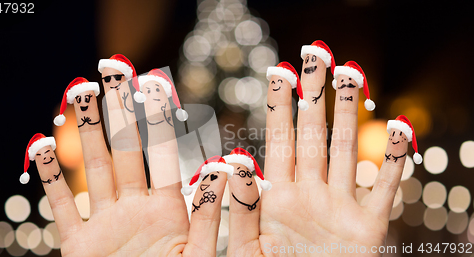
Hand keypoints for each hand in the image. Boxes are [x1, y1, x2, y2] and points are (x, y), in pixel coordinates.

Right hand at [35, 77, 221, 256]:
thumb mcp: (201, 255)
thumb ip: (213, 215)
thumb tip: (228, 168)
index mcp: (170, 211)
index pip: (164, 155)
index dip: (158, 119)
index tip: (154, 84)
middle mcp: (136, 210)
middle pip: (126, 151)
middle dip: (120, 111)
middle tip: (114, 69)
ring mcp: (106, 224)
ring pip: (94, 169)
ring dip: (86, 132)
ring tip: (80, 91)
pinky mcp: (78, 246)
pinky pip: (61, 206)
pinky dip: (50, 178)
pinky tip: (41, 144)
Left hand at [226, 59, 404, 255]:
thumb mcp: (249, 248)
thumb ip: (243, 209)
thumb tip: (232, 165)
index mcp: (280, 196)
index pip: (279, 140)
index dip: (280, 106)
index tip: (280, 72)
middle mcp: (311, 193)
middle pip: (313, 135)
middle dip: (315, 96)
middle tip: (316, 55)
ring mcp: (340, 206)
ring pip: (347, 150)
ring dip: (350, 114)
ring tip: (351, 75)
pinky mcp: (369, 227)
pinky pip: (385, 188)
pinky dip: (395, 160)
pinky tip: (400, 128)